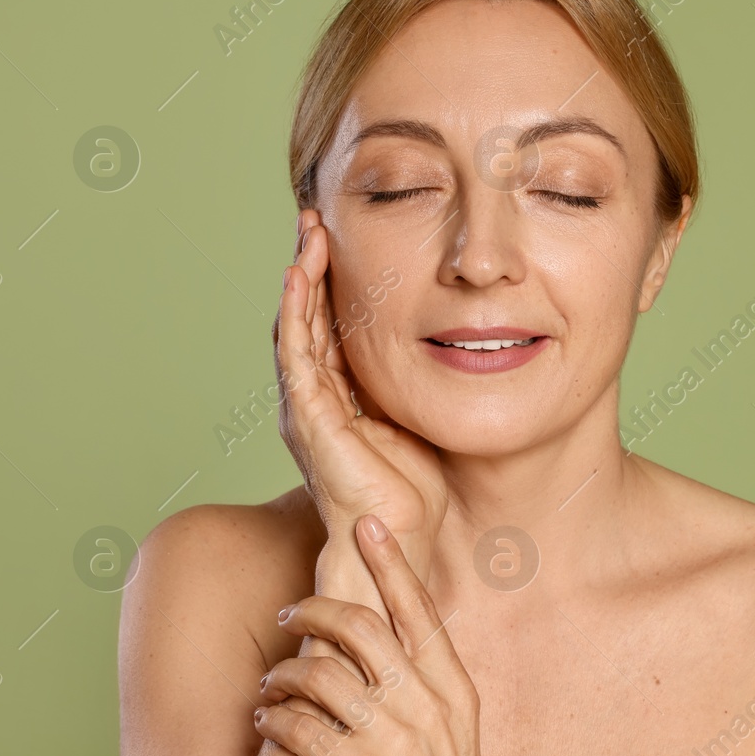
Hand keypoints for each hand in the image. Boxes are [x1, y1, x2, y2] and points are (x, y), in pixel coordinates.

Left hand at [255, 515, 517, 755]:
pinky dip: (274, 717)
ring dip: (283, 670)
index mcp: (451, 687)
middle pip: (359, 625)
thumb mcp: (456, 731)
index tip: (365, 523)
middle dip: (313, 609)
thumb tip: (393, 638)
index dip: (388, 560)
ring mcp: (391, 740)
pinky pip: (300, 728)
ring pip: (319, 672)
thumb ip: (428, 682)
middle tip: (291, 611)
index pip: (417, 607)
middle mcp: (423, 704)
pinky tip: (266, 719)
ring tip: (270, 680)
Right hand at [274, 209, 446, 594]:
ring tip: (308, 233)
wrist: (402, 537)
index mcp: (339, 395)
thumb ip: (420, 378)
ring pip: (295, 326)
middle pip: (306, 316)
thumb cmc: (415, 487)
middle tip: (315, 218)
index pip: (328, 323)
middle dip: (310, 265)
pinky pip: (296, 354)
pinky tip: (301, 276)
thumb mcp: (420, 413)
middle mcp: (314, 396)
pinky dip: (296, 312)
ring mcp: (307, 406)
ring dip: (300, 276)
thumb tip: (459, 337)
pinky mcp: (309, 417)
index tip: (340, 235)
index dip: (331, 279)